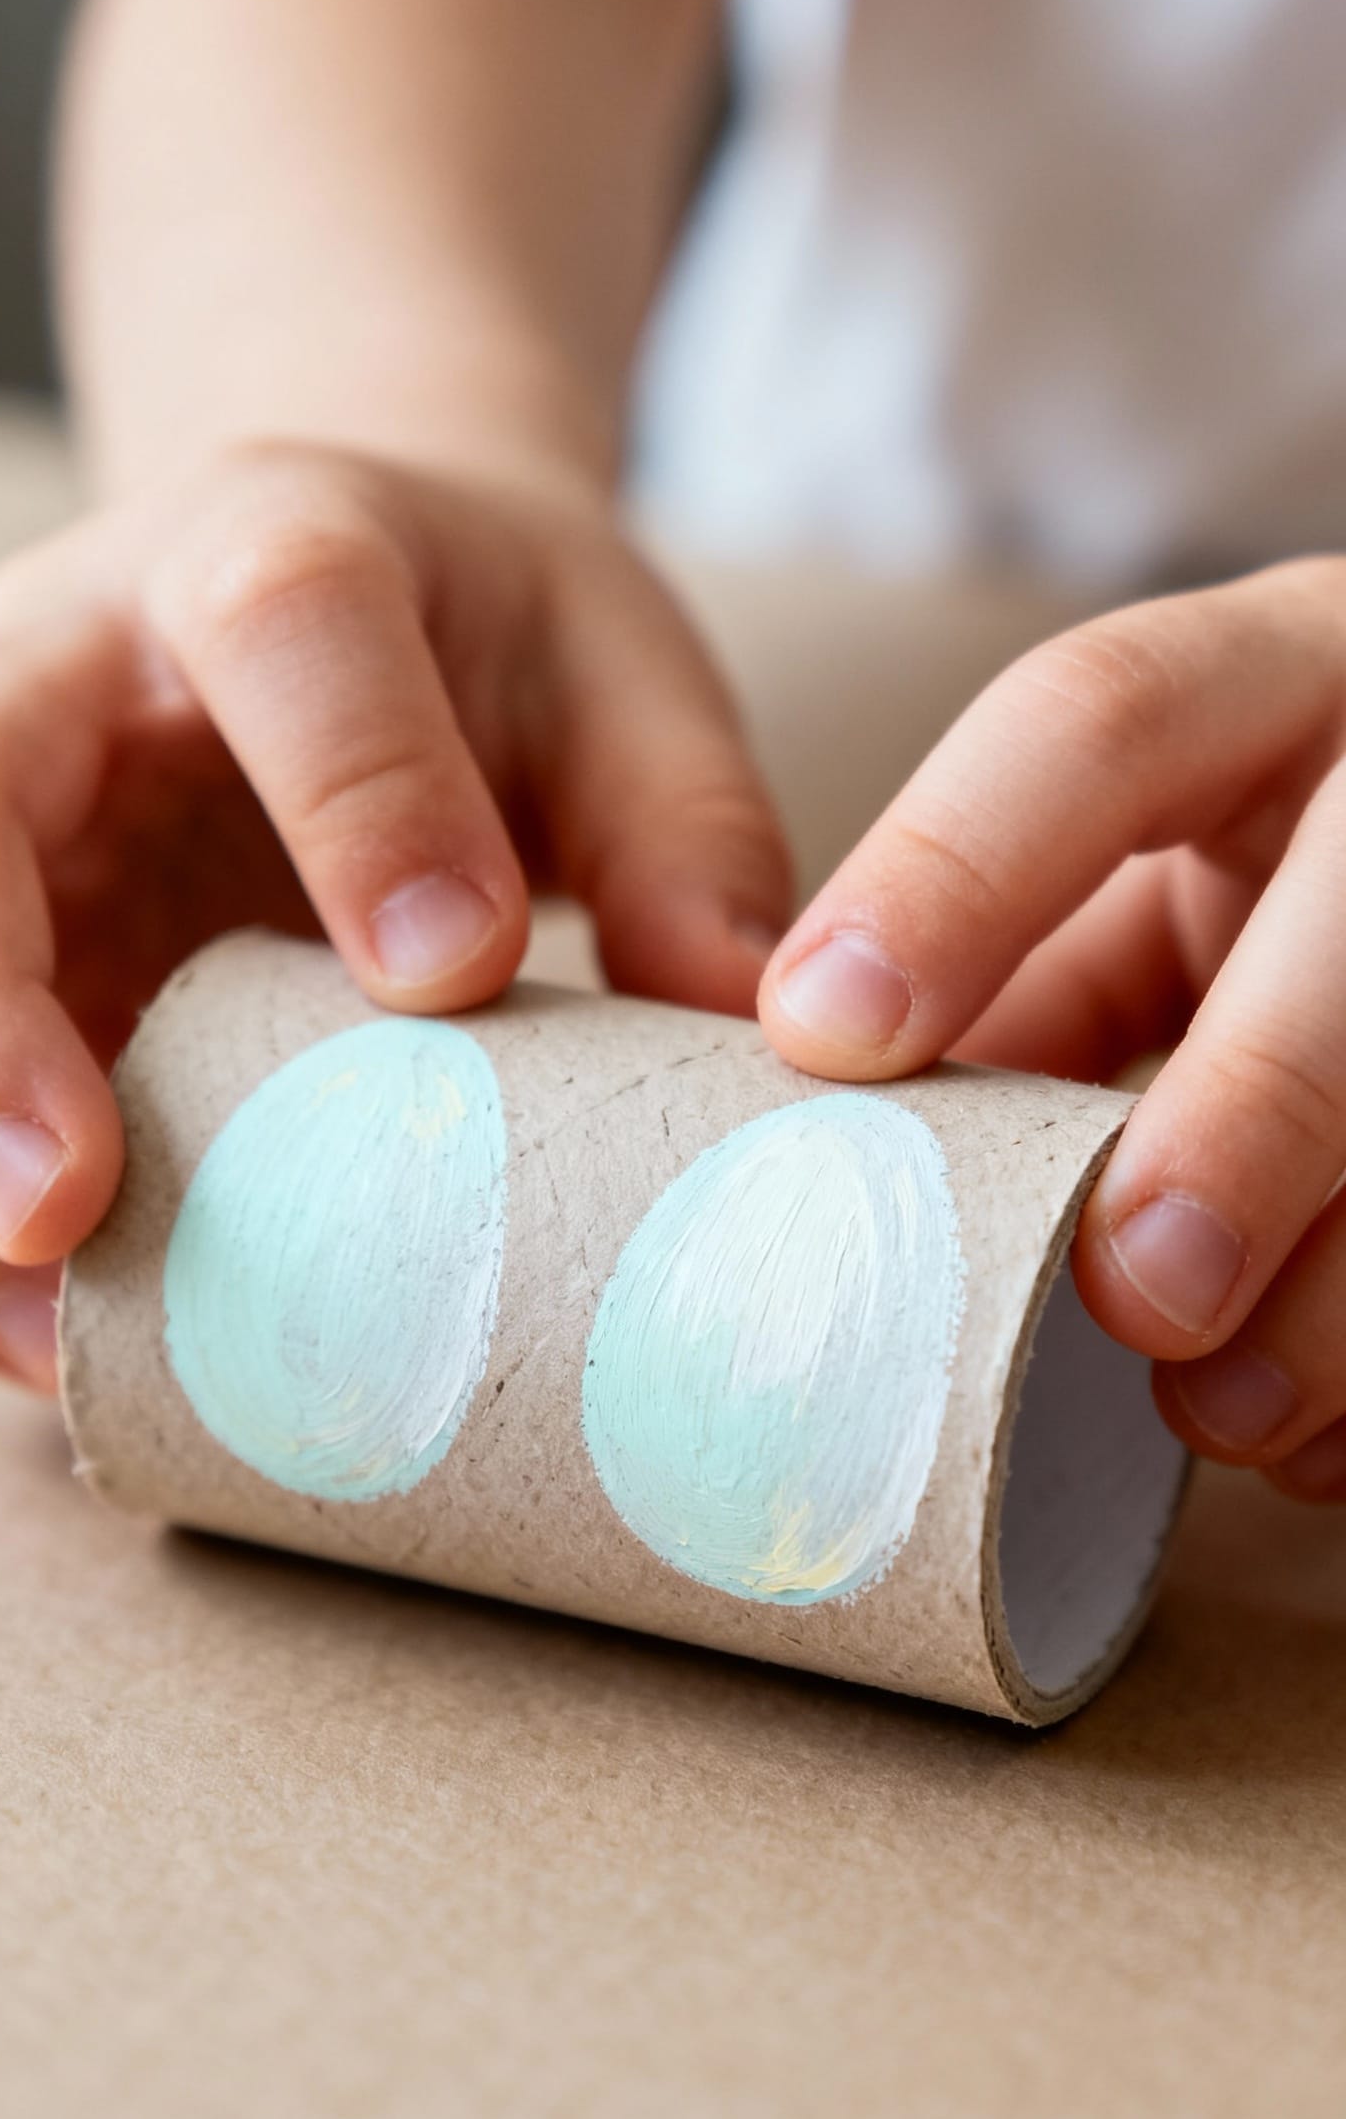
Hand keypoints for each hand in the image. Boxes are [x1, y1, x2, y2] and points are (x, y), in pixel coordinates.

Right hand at [0, 445, 789, 1389]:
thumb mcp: (621, 682)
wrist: (333, 588)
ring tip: (42, 1335)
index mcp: (276, 543)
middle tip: (67, 1205)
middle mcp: (75, 655)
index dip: (356, 792)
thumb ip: (686, 837)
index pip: (285, 614)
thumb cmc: (488, 639)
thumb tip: (753, 1044)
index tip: (446, 974)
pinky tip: (36, 1337)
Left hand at [759, 557, 1345, 1505]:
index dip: (956, 873)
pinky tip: (1321, 1441)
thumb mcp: (1161, 868)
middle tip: (1134, 1293)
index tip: (823, 1039)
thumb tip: (830, 1152)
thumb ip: (1024, 965)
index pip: (1100, 718)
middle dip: (1256, 1112)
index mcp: (1271, 676)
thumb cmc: (1281, 880)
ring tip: (1220, 1414)